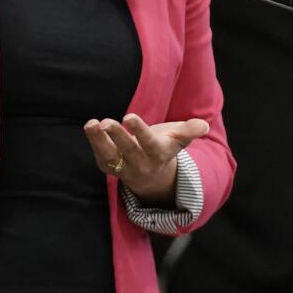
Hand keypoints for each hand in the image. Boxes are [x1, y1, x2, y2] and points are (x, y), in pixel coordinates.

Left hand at [83, 113, 209, 203]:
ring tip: (92, 124)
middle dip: (117, 136)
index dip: (139, 131)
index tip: (129, 117)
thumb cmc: (164, 147)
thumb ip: (189, 131)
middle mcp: (141, 163)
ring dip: (100, 141)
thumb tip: (203, 125)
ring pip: (111, 156)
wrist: (153, 176)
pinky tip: (90, 127)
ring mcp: (124, 167)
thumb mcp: (178, 140)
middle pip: (128, 150)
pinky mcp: (110, 167)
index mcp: (158, 154)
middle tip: (107, 122)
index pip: (148, 143)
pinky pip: (101, 156)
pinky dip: (94, 143)